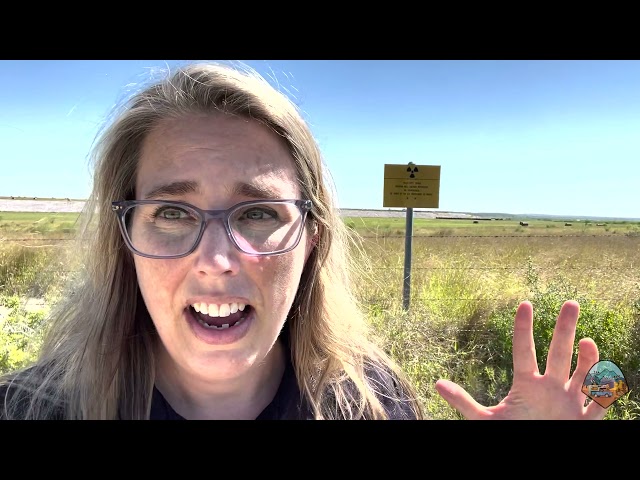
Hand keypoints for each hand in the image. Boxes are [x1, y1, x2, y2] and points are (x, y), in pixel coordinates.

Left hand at [435, 300, 606, 419]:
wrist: (535, 455)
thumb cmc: (513, 433)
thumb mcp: (486, 420)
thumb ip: (463, 402)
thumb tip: (437, 384)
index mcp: (527, 384)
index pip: (524, 351)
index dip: (523, 328)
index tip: (524, 304)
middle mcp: (551, 388)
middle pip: (559, 353)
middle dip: (564, 329)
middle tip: (570, 303)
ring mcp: (570, 403)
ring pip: (583, 374)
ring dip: (588, 359)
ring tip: (586, 341)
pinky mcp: (584, 420)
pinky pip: (599, 404)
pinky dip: (605, 392)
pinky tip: (607, 378)